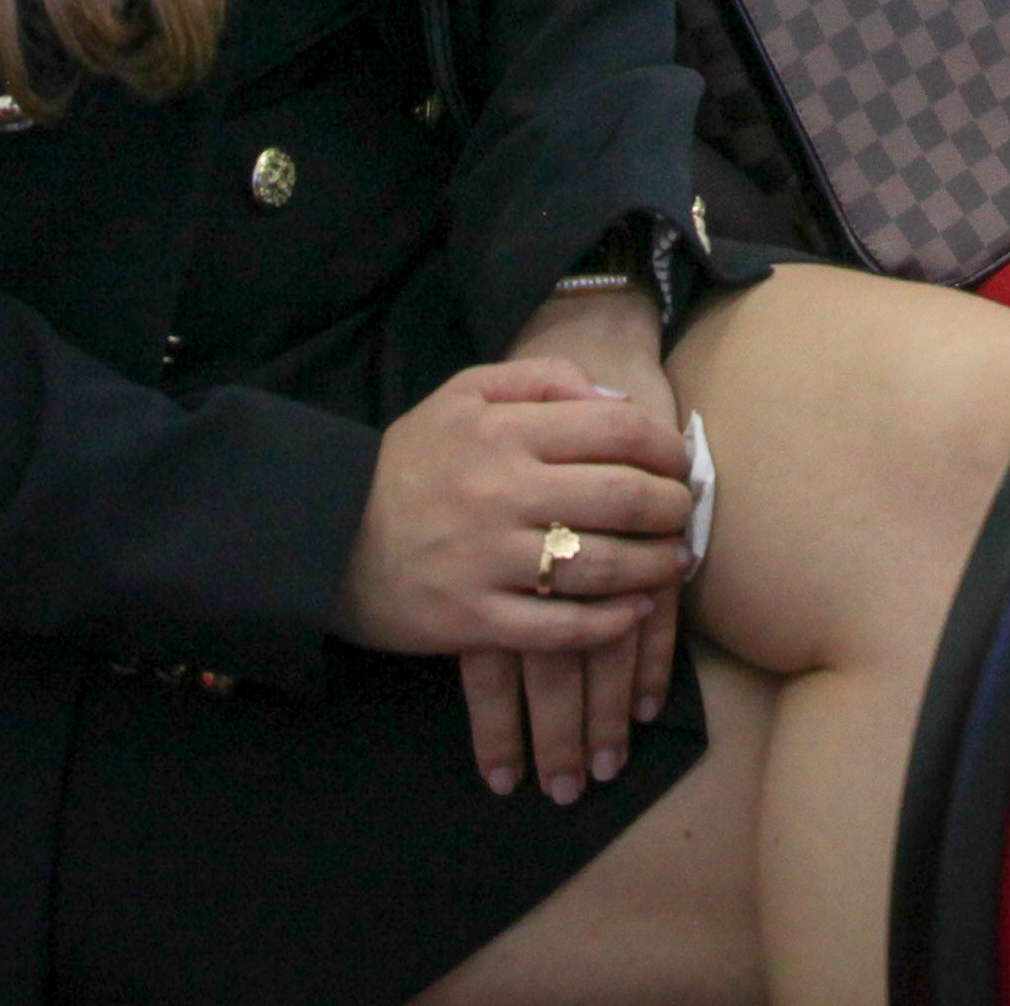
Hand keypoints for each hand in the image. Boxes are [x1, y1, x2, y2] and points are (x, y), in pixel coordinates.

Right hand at [339, 354, 691, 781]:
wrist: (323, 536)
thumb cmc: (408, 463)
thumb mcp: (463, 395)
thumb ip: (542, 381)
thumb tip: (618, 399)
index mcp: (502, 431)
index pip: (615, 432)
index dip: (665, 448)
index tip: (680, 463)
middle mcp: (501, 492)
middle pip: (622, 498)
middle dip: (673, 509)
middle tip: (687, 516)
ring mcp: (487, 560)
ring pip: (601, 566)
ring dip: (654, 568)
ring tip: (674, 565)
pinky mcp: (473, 620)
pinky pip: (560, 628)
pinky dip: (608, 625)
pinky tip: (633, 615)